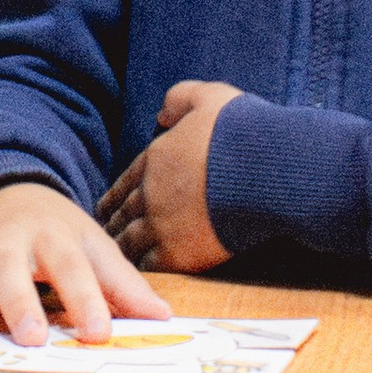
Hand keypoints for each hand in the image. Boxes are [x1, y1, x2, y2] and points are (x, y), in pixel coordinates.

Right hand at [0, 184, 170, 346]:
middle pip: (12, 269)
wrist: (9, 190)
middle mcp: (11, 241)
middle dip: (19, 303)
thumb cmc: (56, 230)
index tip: (99, 334)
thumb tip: (163, 317)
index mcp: (54, 237)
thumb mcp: (93, 245)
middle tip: (31, 338)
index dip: (87, 301)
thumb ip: (123, 284)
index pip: (72, 269)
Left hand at [97, 82, 240, 274]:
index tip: (105, 209)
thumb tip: (161, 115)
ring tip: (117, 259)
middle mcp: (150, 193)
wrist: (266, 170)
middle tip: (105, 237)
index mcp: (154, 160)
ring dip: (122, 249)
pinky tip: (139, 275)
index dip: (113, 198)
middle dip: (113, 226)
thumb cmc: (242, 131)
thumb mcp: (208, 97)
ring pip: (128, 242)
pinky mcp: (180, 254)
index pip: (123, 184)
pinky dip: (142, 269)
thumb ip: (180, 99)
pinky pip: (149, 265)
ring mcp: (161, 225)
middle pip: (122, 215)